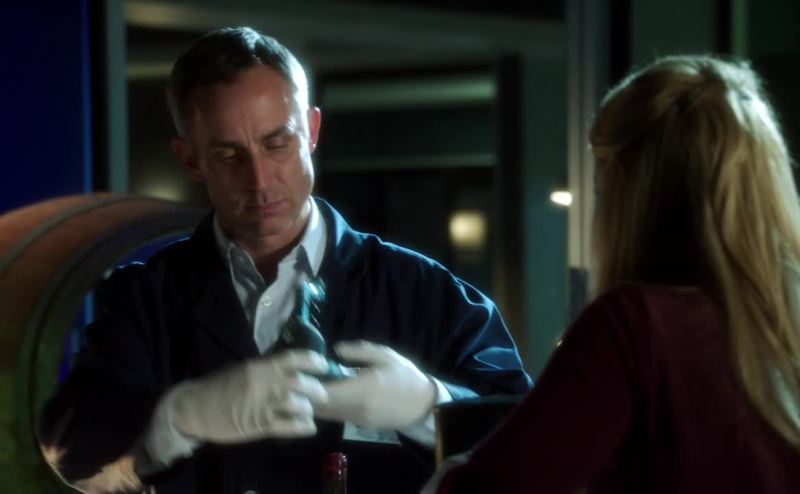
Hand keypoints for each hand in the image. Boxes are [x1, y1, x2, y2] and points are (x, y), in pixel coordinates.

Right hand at [169, 349, 328, 443]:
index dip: (313, 360)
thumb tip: (292, 369)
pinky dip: (303, 427)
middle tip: (322, 394)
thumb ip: (266, 370)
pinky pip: (287, 426)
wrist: (194, 408)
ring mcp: (261, 405)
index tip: (324, 366)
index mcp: (260, 366)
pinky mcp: (258, 426)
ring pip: (296, 404)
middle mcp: (263, 383)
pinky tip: (309, 427)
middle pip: (300, 382)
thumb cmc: (220, 387)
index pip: (293, 358)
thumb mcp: (244, 370)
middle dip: (316, 388)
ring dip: (308, 408)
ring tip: (309, 411)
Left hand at [313, 341, 435, 428]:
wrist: (423, 405)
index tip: (304, 370)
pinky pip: (336, 416)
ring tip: (313, 385)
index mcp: (361, 389)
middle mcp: (355, 408)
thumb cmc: (405, 377)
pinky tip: (328, 393)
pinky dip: (327, 407)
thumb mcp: (386, 356)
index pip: (325, 392)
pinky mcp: (359, 424)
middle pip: (320, 406)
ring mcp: (356, 419)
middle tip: (304, 377)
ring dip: (316, 402)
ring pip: (326, 414)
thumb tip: (336, 349)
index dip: (309, 384)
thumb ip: (360, 351)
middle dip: (308, 394)